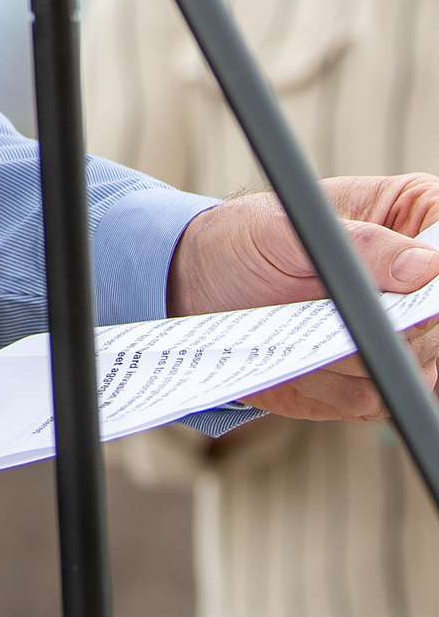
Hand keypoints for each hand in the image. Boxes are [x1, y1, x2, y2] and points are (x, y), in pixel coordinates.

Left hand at [166, 175, 438, 420]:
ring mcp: (404, 333)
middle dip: (399, 332)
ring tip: (307, 331)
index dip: (434, 285)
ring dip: (356, 363)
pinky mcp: (380, 377)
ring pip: (422, 369)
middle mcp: (417, 279)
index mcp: (410, 216)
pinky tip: (305, 362)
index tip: (405, 301)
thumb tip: (425, 266)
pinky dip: (340, 389)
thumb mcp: (286, 231)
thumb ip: (359, 246)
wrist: (201, 293)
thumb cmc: (241, 240)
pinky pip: (382, 401)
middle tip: (340, 321)